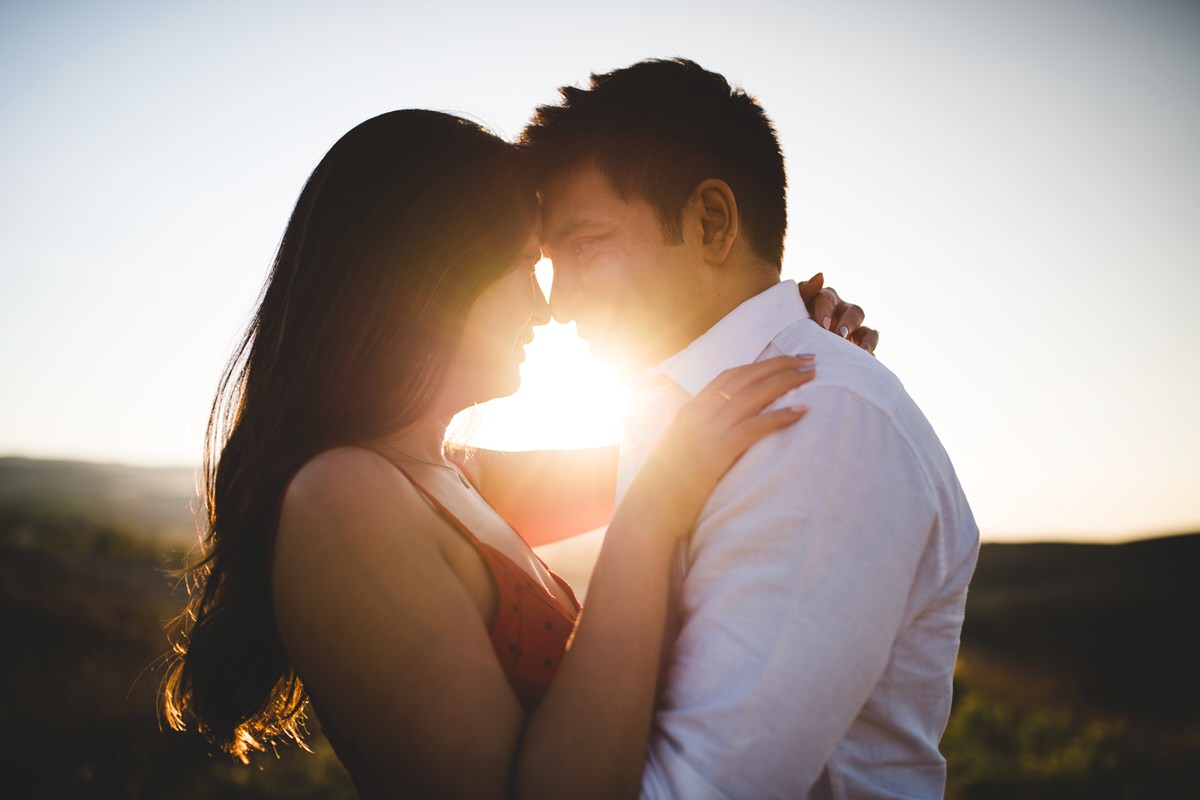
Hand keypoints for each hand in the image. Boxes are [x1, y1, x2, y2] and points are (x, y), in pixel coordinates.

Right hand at [633, 355, 815, 534]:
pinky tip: (802, 411)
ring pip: (754, 394)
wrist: (649, 509)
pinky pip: (755, 426)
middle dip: (779, 364)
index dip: (758, 365)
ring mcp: (707, 429)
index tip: (783, 360)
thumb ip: (697, 433)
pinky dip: (780, 416)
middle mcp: (699, 412)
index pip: (729, 376)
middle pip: (746, 377)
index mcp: (690, 409)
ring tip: (811, 375)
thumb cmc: (664, 486)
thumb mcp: (679, 449)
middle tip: (808, 359)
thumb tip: (720, 430)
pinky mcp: (717, 450)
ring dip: (786, 381)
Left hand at [798, 272, 878, 354]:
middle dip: (849, 324)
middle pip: (855, 312)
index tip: (823, 324)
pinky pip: (869, 350)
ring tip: (862, 352)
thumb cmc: (792, 318)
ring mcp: (853, 330)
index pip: (827, 300)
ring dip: (866, 341)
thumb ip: (805, 290)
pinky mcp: (858, 346)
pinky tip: (866, 361)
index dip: (826, 311)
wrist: (790, 339)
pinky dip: (870, 354)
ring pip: (867, 331)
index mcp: (825, 299)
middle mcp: (843, 312)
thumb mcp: (794, 304)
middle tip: (841, 335)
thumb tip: (820, 276)